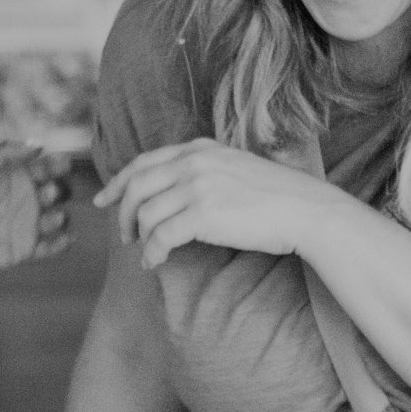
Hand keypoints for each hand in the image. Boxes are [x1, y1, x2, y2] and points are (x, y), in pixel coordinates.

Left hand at [0, 143, 73, 275]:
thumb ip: (4, 153)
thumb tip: (36, 145)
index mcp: (16, 177)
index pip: (46, 167)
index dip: (58, 164)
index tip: (61, 164)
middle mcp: (26, 199)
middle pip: (58, 192)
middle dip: (61, 190)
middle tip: (48, 192)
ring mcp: (27, 225)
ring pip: (58, 218)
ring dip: (60, 217)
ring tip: (50, 217)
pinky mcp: (25, 249)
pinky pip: (51, 248)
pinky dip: (62, 244)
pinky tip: (65, 238)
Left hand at [94, 137, 346, 268]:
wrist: (307, 210)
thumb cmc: (277, 197)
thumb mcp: (234, 169)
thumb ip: (204, 171)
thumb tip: (173, 193)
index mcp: (199, 148)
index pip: (144, 162)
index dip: (118, 182)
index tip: (104, 200)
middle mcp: (194, 161)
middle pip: (137, 186)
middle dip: (122, 214)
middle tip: (124, 237)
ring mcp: (197, 186)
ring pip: (145, 213)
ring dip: (139, 238)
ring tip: (146, 254)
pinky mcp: (202, 213)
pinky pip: (160, 236)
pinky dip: (152, 252)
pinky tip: (155, 263)